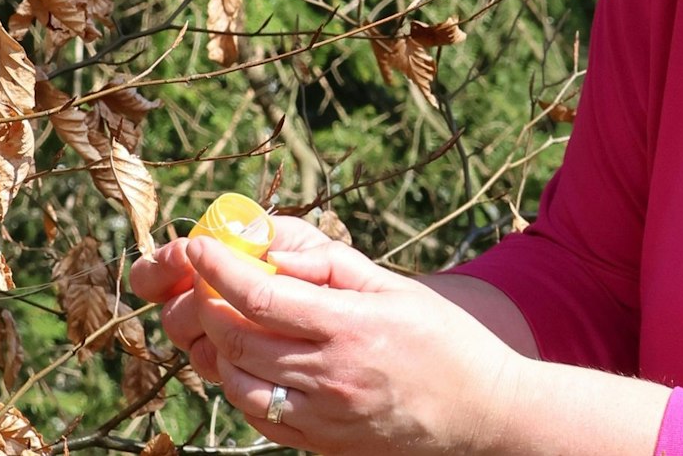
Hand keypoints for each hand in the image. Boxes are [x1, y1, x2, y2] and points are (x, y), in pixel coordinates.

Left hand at [134, 218, 526, 454]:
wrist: (482, 411)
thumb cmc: (444, 339)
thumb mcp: (395, 286)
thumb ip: (330, 263)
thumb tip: (271, 247)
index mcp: (351, 326)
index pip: (261, 295)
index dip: (219, 269)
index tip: (200, 246)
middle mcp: (331, 375)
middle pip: (237, 339)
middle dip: (207, 305)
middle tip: (204, 281)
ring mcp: (323, 417)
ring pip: (238, 381)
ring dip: (217, 347)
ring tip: (226, 320)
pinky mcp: (321, 443)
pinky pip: (257, 415)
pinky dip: (239, 384)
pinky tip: (248, 361)